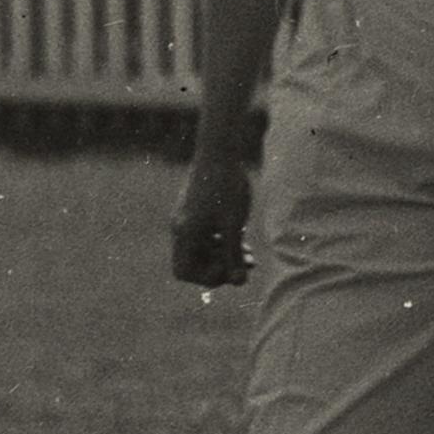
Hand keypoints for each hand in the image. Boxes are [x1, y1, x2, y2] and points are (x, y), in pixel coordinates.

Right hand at [170, 149, 255, 290]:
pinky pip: (207, 236)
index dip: (206, 277)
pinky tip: (244, 242)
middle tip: (246, 266)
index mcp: (185, 233)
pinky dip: (224, 243)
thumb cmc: (228, 186)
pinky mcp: (200, 211)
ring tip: (251, 259)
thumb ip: (234, 253)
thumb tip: (238, 283)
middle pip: (194, 263)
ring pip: (203, 250)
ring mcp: (190, 219)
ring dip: (224, 257)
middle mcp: (182, 228)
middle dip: (219, 268)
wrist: (222, 151)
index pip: (184, 271)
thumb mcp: (234, 224)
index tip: (230, 270)